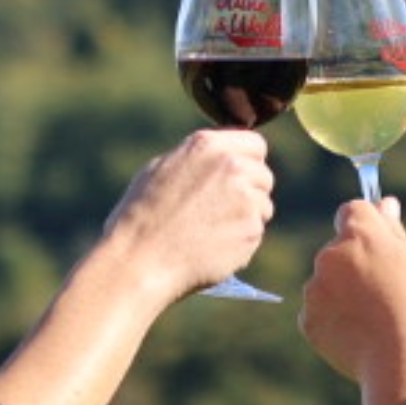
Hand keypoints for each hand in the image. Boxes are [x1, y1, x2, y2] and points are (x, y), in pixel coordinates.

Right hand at [101, 130, 277, 298]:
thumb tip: (220, 159)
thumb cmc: (142, 216)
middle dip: (250, 191)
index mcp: (208, 146)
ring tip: (212, 231)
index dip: (248, 161)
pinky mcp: (252, 230)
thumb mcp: (162, 169)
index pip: (255, 144)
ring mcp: (246, 198)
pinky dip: (241, 242)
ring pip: (264, 206)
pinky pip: (256, 233)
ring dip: (247, 217)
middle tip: (223, 211)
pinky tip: (213, 247)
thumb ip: (198, 159)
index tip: (238, 177)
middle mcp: (232, 166)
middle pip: (264, 176)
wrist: (141, 259)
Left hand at [302, 196, 405, 387]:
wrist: (401, 358)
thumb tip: (386, 203)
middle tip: (384, 291)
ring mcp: (315, 287)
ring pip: (327, 283)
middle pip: (338, 249)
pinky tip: (359, 336)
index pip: (353, 211)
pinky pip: (319, 313)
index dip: (367, 226)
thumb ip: (393, 232)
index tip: (379, 243)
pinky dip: (334, 321)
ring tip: (374, 319)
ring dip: (343, 293)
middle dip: (355, 263)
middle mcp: (330, 254)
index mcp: (360, 233)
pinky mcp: (307, 319)